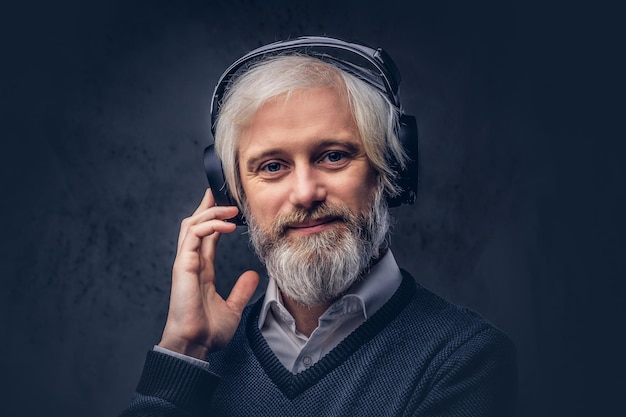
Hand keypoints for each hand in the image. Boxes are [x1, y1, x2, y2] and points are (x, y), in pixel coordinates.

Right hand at [158, 189, 259, 358]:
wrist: (195, 344)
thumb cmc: (208, 330)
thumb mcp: (233, 307)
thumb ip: (241, 290)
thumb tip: (253, 276)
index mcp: (201, 269)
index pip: (205, 235)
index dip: (214, 218)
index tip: (225, 204)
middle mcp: (191, 262)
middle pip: (195, 224)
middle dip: (207, 206)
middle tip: (221, 191)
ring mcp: (185, 262)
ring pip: (192, 224)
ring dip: (211, 212)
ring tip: (231, 208)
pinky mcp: (183, 264)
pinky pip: (193, 235)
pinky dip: (209, 225)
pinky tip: (227, 225)